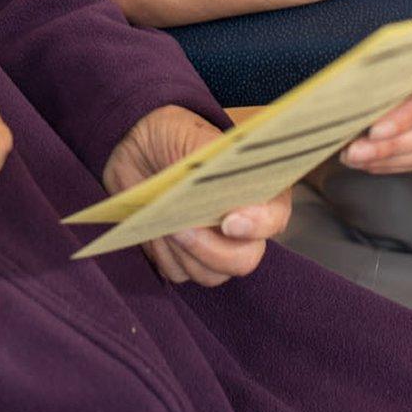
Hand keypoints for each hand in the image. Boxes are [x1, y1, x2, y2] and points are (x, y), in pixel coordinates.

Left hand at [103, 106, 290, 285]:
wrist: (137, 148)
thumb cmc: (174, 137)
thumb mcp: (196, 139)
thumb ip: (218, 164)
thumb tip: (230, 197)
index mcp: (259, 190)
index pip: (275, 217)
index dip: (258, 225)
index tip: (229, 222)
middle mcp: (244, 225)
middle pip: (244, 259)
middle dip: (212, 249)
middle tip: (182, 227)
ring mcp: (215, 246)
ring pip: (212, 274)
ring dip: (185, 251)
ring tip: (165, 222)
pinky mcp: (186, 258)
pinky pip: (182, 274)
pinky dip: (167, 255)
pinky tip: (156, 229)